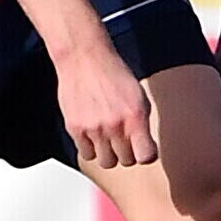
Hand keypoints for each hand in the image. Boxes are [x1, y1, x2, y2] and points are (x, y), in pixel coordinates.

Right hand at [53, 44, 156, 168]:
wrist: (83, 58)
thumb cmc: (113, 74)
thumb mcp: (139, 95)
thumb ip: (142, 123)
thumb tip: (144, 147)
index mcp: (135, 116)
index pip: (146, 156)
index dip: (145, 154)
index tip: (143, 148)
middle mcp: (115, 125)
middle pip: (126, 161)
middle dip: (127, 152)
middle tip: (123, 138)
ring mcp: (93, 129)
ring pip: (106, 161)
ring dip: (108, 153)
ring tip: (107, 138)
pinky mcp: (75, 128)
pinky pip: (86, 154)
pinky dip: (90, 147)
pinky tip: (92, 132)